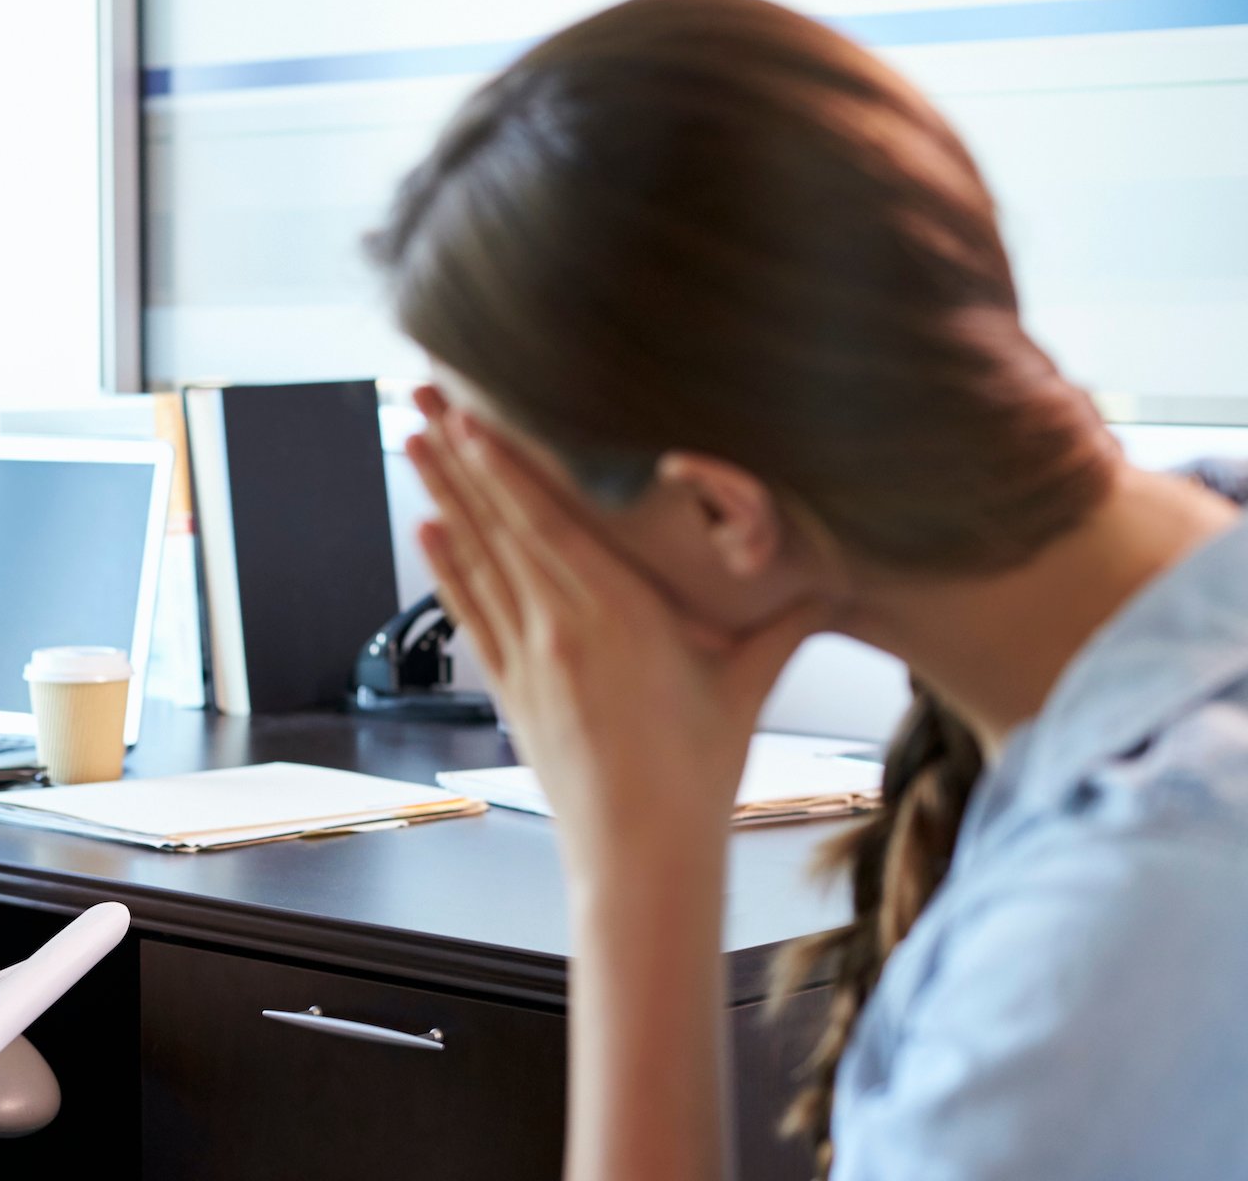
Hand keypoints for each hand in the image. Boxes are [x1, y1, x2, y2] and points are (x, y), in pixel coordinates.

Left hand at [403, 388, 822, 861]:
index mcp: (620, 613)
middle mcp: (562, 627)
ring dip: (443, 496)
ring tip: (412, 440)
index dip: (509, 463)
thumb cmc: (700, 772)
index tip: (476, 412)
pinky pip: (470, 613)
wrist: (642, 853)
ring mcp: (528, 659)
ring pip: (476, 559)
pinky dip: (446, 567)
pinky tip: (427, 528)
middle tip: (423, 394)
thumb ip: (785, 622)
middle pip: (501, 523)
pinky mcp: (510, 691)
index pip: (551, 520)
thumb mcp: (750, 685)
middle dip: (460, 456)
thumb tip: (835, 576)